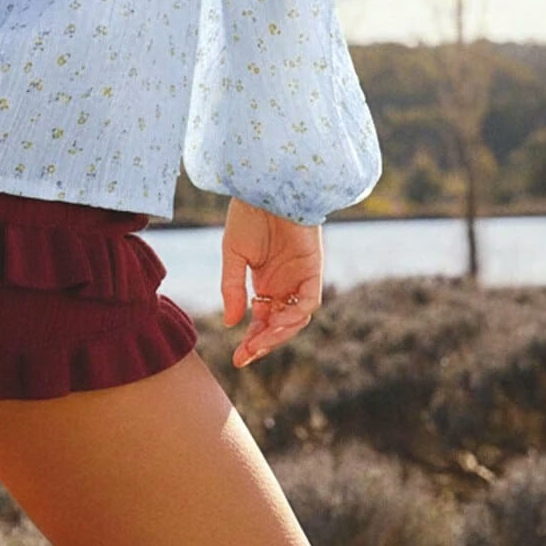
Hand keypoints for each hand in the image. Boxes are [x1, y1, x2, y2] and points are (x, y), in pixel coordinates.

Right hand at [220, 198, 321, 369]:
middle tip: (246, 356)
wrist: (265, 186)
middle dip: (264, 342)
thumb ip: (232, 288)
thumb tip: (232, 323)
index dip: (252, 340)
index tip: (238, 359)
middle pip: (279, 324)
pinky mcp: (313, 268)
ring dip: (280, 333)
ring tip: (260, 342)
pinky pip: (309, 300)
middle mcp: (284, 284)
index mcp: (265, 282)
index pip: (261, 319)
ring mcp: (300, 277)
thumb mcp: (233, 254)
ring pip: (296, 317)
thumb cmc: (248, 214)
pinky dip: (296, 313)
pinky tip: (278, 319)